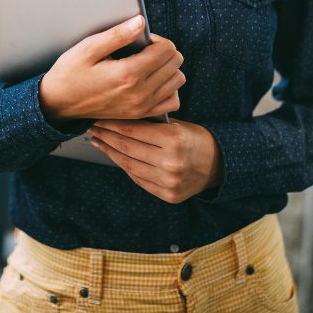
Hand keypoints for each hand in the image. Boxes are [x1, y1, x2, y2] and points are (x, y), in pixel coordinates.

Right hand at [38, 16, 184, 121]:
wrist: (58, 103)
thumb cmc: (70, 73)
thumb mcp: (89, 48)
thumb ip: (118, 35)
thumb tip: (141, 22)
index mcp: (128, 74)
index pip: (166, 50)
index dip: (157, 39)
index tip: (142, 39)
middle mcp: (139, 93)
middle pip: (175, 63)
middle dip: (164, 51)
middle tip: (145, 49)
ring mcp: (141, 106)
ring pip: (177, 80)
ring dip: (168, 68)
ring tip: (149, 63)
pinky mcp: (140, 114)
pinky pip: (171, 101)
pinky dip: (168, 89)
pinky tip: (154, 81)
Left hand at [88, 119, 221, 202]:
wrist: (219, 165)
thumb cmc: (196, 139)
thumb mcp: (178, 124)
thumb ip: (152, 125)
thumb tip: (120, 119)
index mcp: (174, 139)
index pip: (134, 130)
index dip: (113, 124)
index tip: (99, 117)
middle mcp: (170, 162)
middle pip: (128, 148)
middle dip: (107, 136)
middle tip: (93, 127)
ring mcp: (168, 181)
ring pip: (129, 165)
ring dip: (110, 152)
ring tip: (99, 142)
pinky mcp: (167, 195)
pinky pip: (139, 179)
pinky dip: (124, 166)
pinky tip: (115, 156)